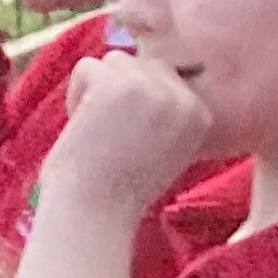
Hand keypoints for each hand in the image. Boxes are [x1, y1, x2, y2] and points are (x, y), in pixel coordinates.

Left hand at [44, 50, 213, 220]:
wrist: (95, 216)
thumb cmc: (122, 190)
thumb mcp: (168, 148)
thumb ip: (168, 110)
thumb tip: (147, 67)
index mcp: (202, 113)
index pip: (167, 78)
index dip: (140, 104)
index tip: (131, 142)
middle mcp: (183, 96)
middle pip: (143, 65)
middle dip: (120, 92)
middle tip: (111, 136)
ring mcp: (151, 87)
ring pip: (115, 61)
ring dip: (97, 91)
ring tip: (96, 131)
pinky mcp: (116, 84)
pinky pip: (87, 68)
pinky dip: (75, 95)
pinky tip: (82, 128)